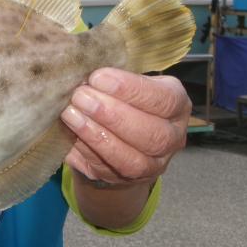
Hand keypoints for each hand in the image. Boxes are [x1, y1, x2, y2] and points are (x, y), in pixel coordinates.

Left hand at [60, 68, 189, 185]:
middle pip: (151, 134)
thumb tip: (84, 67)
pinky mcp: (128, 180)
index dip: (130, 89)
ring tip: (70, 114)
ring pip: (131, 159)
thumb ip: (114, 76)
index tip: (97, 77)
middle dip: (111, 115)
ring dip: (97, 136)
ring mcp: (153, 164)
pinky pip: (108, 171)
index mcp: (177, 104)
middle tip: (80, 96)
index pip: (163, 99)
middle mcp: (173, 137)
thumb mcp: (126, 81)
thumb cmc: (121, 97)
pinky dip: (86, 151)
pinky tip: (69, 134)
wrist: (117, 133)